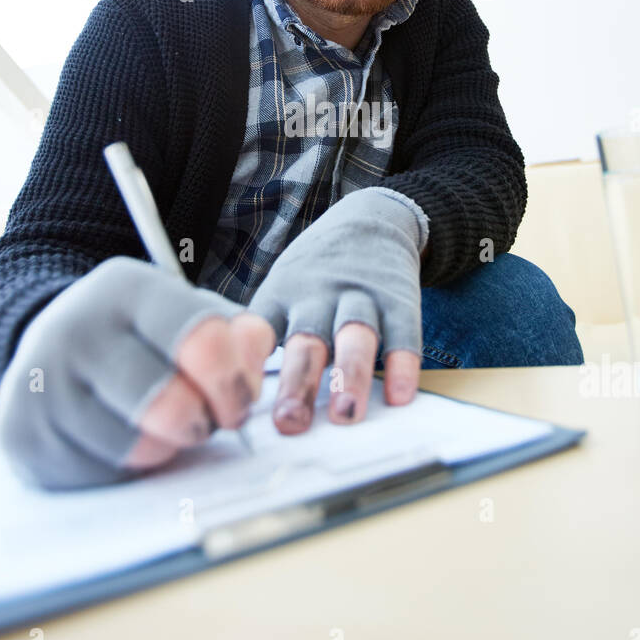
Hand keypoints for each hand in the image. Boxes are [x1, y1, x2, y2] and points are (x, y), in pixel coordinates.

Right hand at [0, 256, 274, 488]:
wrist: (49, 351)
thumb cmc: (138, 337)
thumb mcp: (187, 314)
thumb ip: (235, 331)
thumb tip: (257, 348)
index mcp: (125, 289)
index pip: (200, 338)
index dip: (233, 380)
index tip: (240, 397)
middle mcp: (75, 329)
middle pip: (168, 403)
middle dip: (204, 421)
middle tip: (207, 421)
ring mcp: (42, 383)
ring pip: (135, 446)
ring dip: (166, 447)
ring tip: (164, 428)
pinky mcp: (23, 434)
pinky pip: (100, 473)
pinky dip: (126, 467)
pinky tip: (124, 441)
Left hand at [247, 187, 426, 433]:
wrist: (371, 218)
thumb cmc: (315, 272)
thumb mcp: (281, 288)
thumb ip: (268, 334)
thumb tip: (245, 397)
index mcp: (281, 297)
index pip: (258, 333)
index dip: (247, 364)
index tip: (237, 399)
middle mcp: (318, 297)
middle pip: (306, 341)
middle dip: (298, 383)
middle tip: (291, 421)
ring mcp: (360, 297)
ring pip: (354, 336)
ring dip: (349, 376)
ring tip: (347, 414)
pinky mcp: (398, 301)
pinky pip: (402, 334)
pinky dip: (402, 366)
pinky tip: (400, 395)